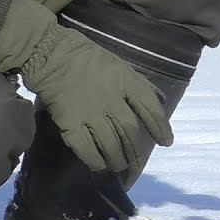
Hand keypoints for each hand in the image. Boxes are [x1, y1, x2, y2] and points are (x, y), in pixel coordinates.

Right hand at [20, 25, 173, 172]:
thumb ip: (141, 86)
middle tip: (137, 165)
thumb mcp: (123, 67)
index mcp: (127, 83)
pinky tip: (99, 165)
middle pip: (131, 132)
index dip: (160, 128)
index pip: (151, 109)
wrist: (53, 55)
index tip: (166, 142)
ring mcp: (91, 112)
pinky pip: (86, 148)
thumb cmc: (91, 61)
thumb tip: (161, 102)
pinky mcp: (70, 122)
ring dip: (118, 160)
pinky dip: (95, 160)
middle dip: (137, 152)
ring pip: (111, 145)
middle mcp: (112, 100)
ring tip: (119, 165)